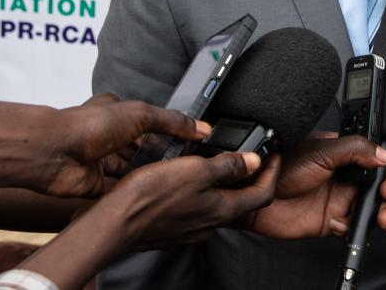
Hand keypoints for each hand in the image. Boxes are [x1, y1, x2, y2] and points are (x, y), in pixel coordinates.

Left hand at [0, 94, 208, 197]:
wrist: (53, 152)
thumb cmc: (89, 125)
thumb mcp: (141, 114)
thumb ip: (172, 122)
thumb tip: (200, 127)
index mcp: (117, 113)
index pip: (151, 122)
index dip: (171, 131)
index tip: (193, 141)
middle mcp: (108, 136)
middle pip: (142, 148)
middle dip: (161, 155)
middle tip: (187, 165)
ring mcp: (101, 161)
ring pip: (132, 170)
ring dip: (148, 174)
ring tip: (174, 181)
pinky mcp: (95, 185)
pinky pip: (119, 189)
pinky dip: (133, 191)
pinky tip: (152, 194)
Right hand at [115, 152, 275, 250]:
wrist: (113, 223)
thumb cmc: (150, 197)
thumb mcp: (195, 170)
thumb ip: (228, 166)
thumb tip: (254, 161)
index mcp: (221, 209)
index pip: (263, 194)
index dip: (272, 172)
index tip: (273, 155)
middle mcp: (209, 224)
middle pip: (241, 199)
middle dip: (247, 176)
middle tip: (246, 154)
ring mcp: (191, 230)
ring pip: (216, 204)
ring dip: (220, 183)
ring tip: (213, 160)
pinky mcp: (173, 230)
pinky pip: (195, 209)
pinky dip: (198, 192)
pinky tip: (185, 179)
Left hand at [244, 134, 385, 239]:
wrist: (256, 195)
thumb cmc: (281, 166)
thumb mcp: (322, 151)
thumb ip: (356, 150)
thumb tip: (384, 154)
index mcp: (343, 153)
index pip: (375, 154)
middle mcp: (343, 175)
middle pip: (379, 182)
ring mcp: (338, 199)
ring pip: (371, 207)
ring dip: (382, 211)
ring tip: (382, 214)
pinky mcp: (331, 221)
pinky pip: (353, 227)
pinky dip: (356, 228)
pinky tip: (346, 222)